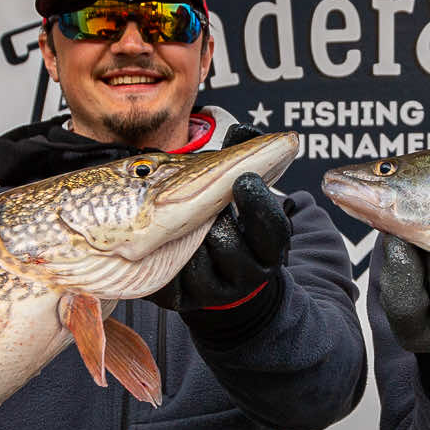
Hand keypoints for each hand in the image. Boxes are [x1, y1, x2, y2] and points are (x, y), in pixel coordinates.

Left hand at [149, 165, 289, 312]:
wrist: (220, 283)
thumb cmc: (230, 228)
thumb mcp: (244, 203)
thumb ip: (244, 164)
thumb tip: (242, 131)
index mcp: (268, 252)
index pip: (273, 232)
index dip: (260, 206)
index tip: (244, 179)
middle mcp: (245, 277)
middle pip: (230, 245)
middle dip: (215, 217)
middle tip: (204, 199)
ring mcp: (212, 292)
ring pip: (196, 259)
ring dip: (185, 234)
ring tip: (178, 216)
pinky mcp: (179, 298)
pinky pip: (165, 274)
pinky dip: (159, 251)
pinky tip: (156, 234)